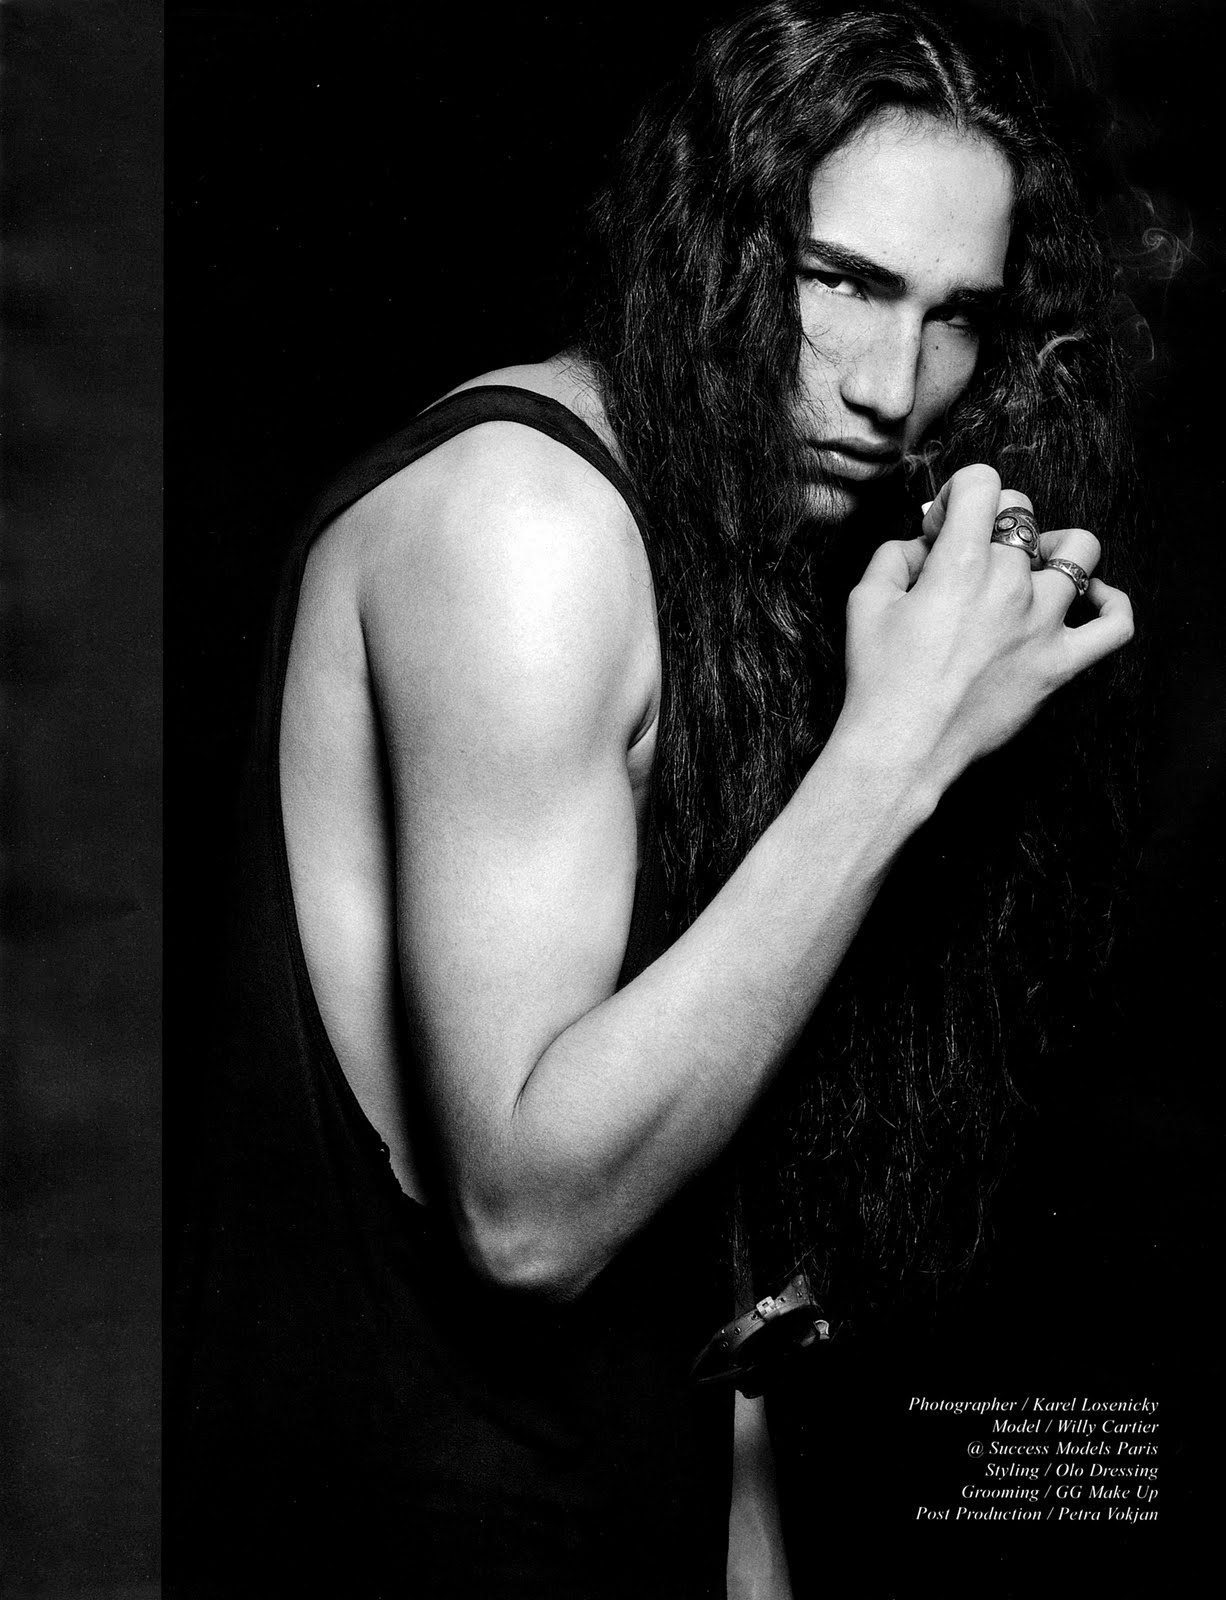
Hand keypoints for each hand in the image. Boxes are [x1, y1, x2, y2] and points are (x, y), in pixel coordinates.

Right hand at [840, 463, 1132, 791]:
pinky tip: (1092, 597)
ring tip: (1030, 566)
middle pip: (1024, 514)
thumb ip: (895, 555)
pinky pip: (1115, 626)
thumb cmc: (879, 679)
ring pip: (1080, 551)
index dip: (958, 495)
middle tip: (966, 557)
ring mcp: (1044, 624)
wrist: (902, 748)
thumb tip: (924, 545)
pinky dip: (1112, 603)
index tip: (940, 528)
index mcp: (960, 563)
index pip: (983, 484)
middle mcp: (1010, 584)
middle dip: (991, 522)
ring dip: (1052, 548)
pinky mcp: (1061, 664)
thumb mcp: (866, 601)